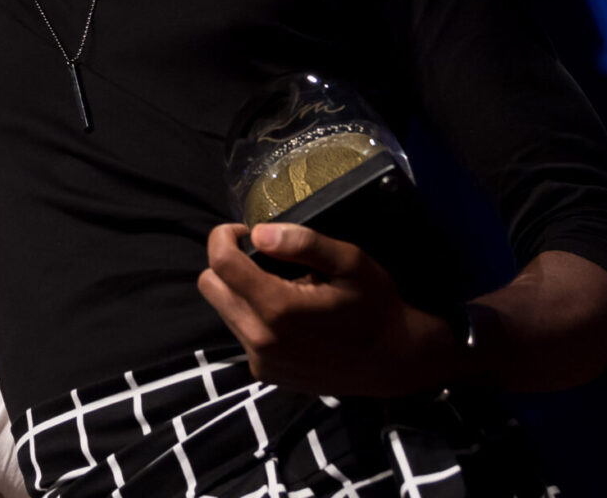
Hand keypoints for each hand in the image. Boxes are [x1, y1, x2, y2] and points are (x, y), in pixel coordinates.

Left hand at [197, 223, 460, 396]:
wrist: (396, 361)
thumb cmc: (375, 306)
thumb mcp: (350, 262)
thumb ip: (303, 243)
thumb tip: (259, 233)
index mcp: (277, 309)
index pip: (220, 263)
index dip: (224, 237)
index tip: (246, 232)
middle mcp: (260, 340)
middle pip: (210, 286)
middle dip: (228, 264)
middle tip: (263, 258)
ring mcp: (261, 361)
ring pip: (223, 309)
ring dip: (241, 292)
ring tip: (280, 288)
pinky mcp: (266, 374)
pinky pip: (241, 334)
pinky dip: (252, 317)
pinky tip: (287, 316)